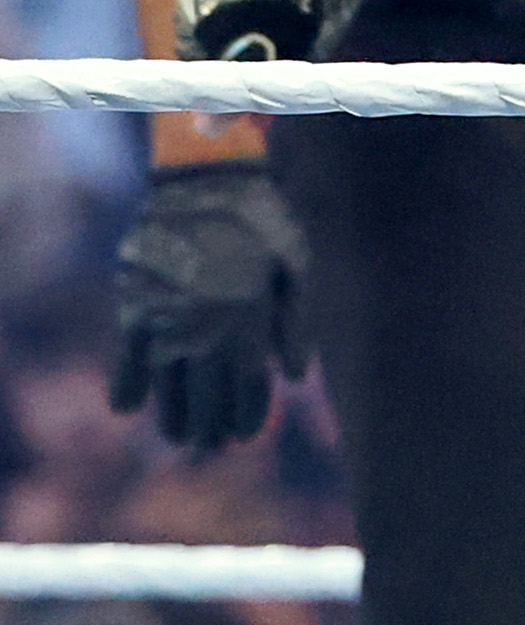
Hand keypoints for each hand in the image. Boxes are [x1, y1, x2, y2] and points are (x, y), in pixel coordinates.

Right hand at [111, 161, 306, 450]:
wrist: (206, 178)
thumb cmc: (264, 217)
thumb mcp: (298, 263)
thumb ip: (297, 322)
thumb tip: (296, 377)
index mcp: (250, 318)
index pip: (248, 385)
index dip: (245, 415)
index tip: (242, 436)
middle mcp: (206, 326)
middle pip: (206, 393)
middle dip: (209, 424)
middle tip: (209, 446)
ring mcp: (167, 316)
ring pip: (169, 383)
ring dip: (172, 415)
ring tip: (179, 438)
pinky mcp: (134, 302)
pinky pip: (128, 354)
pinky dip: (127, 382)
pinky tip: (126, 407)